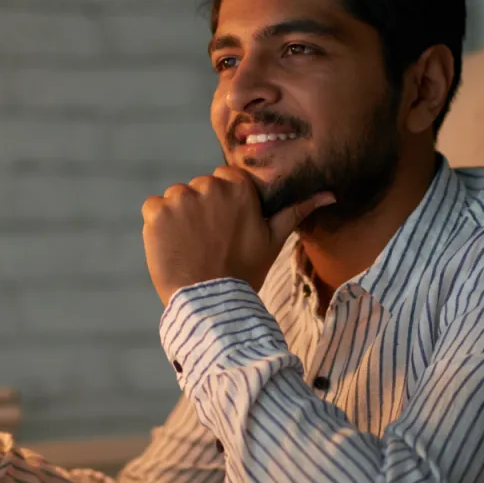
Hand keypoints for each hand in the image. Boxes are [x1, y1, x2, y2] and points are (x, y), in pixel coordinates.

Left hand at [141, 166, 334, 304]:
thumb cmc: (245, 271)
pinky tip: (173, 248)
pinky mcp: (157, 212)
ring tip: (192, 248)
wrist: (210, 303)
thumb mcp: (274, 239)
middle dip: (200, 211)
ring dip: (178, 219)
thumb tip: (330, 194)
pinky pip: (153, 209)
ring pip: (175, 199)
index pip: (223, 180)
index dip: (223, 205)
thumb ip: (297, 211)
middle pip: (198, 189)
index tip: (225, 229)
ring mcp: (180, 197)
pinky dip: (158, 227)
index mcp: (238, 186)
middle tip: (209, 243)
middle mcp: (209, 185)